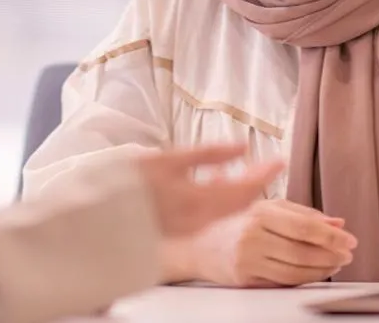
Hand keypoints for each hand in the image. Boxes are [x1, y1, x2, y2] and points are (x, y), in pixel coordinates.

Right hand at [135, 144, 282, 237]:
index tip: (280, 162)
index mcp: (196, 199)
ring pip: (227, 212)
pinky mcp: (178, 231)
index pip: (244, 189)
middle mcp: (197, 219)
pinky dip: (224, 204)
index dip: (264, 174)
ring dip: (242, 196)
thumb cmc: (129, 181)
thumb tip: (242, 146)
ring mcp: (188, 228)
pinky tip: (221, 192)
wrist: (98, 215)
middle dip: (257, 186)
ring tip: (250, 177)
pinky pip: (212, 218)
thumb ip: (207, 155)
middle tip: (270, 168)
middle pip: (239, 204)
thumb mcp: (167, 160)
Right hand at [184, 199, 356, 287]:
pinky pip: (282, 281)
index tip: (350, 239)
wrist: (197, 244)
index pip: (304, 225)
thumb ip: (303, 213)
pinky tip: (315, 274)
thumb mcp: (267, 208)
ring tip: (336, 264)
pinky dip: (304, 279)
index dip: (331, 235)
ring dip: (321, 269)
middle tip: (347, 255)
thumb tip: (338, 223)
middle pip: (302, 250)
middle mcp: (252, 233)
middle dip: (330, 254)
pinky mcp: (244, 277)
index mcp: (260, 210)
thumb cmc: (235, 222)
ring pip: (294, 269)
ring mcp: (247, 257)